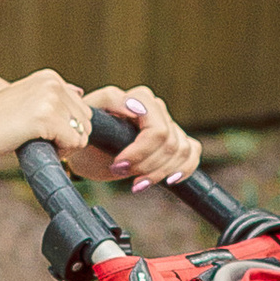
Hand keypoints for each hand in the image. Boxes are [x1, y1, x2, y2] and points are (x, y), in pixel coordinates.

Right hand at [0, 69, 95, 164]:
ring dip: (67, 145)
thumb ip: (53, 97)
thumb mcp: (27, 98)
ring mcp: (51, 99)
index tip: (45, 132)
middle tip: (44, 141)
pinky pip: (74, 142)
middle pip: (86, 120)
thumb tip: (80, 92)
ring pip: (83, 132)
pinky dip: (61, 152)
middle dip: (71, 136)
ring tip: (41, 143)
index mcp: (50, 77)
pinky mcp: (47, 117)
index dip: (68, 126)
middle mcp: (53, 83)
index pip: (81, 107)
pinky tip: (40, 146)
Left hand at [70, 84, 201, 191]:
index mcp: (140, 98)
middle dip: (146, 165)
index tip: (117, 165)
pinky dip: (183, 169)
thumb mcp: (89, 116)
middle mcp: (158, 108)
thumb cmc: (88, 134)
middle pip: (170, 144)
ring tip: (136, 182)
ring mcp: (169, 124)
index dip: (140, 153)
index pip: (157, 130)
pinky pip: (192, 153)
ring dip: (159, 172)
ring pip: (182, 151)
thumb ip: (110, 101)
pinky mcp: (176, 141)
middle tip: (121, 173)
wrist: (87, 151)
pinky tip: (167, 180)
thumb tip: (133, 106)